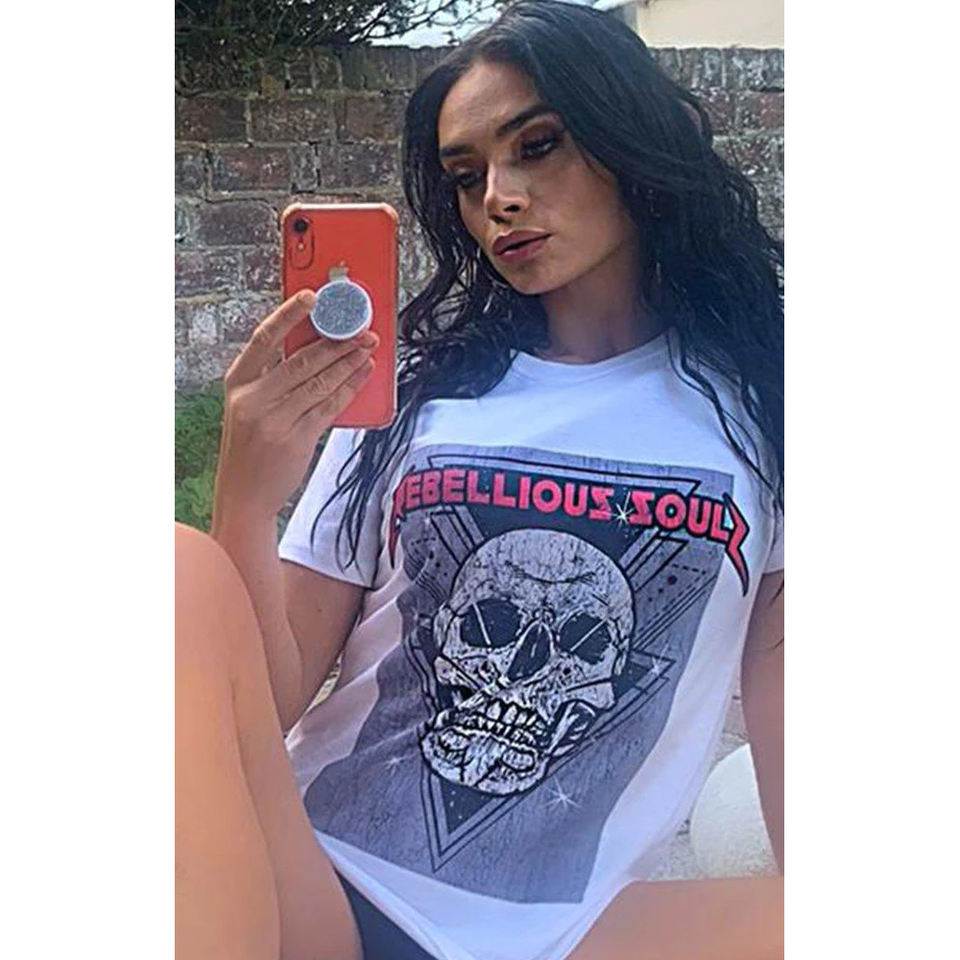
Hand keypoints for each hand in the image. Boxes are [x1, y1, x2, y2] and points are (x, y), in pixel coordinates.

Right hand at [212, 289, 377, 519]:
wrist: (244, 495)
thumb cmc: (249, 447)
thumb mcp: (249, 406)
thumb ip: (272, 379)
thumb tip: (316, 349)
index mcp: (238, 383)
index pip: (264, 339)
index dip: (288, 315)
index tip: (312, 297)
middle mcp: (252, 399)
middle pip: (301, 360)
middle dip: (337, 343)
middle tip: (361, 330)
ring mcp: (274, 420)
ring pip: (319, 382)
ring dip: (349, 363)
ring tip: (369, 349)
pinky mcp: (295, 439)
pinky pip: (329, 407)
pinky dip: (349, 389)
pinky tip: (363, 376)